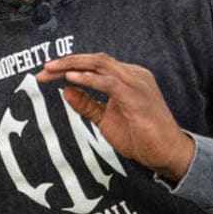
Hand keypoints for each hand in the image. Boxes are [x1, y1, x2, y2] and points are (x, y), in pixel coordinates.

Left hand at [37, 52, 195, 181]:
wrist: (169, 153)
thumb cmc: (141, 137)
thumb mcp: (106, 120)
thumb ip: (87, 104)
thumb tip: (65, 90)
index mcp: (126, 77)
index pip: (94, 65)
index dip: (68, 66)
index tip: (45, 74)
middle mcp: (133, 74)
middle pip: (95, 60)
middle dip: (66, 62)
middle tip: (43, 70)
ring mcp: (136, 83)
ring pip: (101, 65)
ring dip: (73, 66)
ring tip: (52, 70)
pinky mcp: (137, 97)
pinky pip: (110, 83)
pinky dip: (89, 79)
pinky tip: (71, 80)